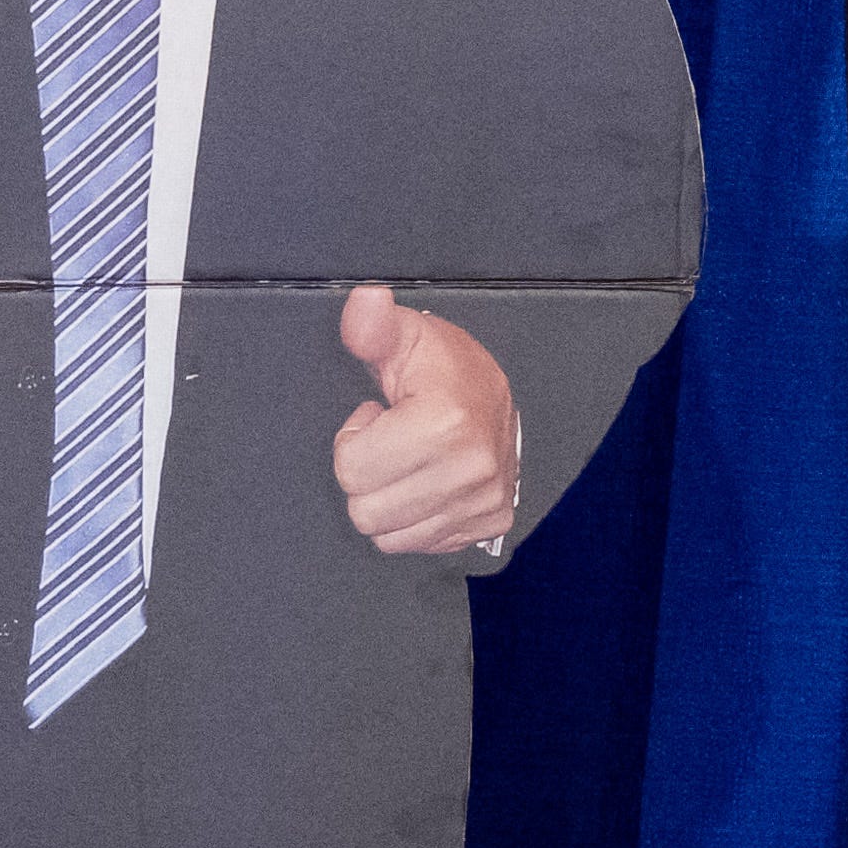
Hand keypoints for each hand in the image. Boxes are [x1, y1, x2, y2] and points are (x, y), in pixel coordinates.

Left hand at [332, 283, 524, 555]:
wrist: (495, 394)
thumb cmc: (442, 367)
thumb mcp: (402, 337)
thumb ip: (371, 325)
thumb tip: (365, 301)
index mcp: (445, 423)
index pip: (351, 471)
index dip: (353, 442)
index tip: (379, 417)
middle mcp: (472, 470)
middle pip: (366, 512)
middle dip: (367, 478)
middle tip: (391, 444)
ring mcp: (484, 500)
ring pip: (388, 536)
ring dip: (388, 502)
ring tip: (408, 463)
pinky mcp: (490, 522)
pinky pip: (419, 545)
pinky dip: (413, 520)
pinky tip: (425, 484)